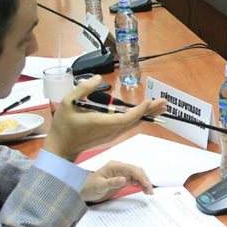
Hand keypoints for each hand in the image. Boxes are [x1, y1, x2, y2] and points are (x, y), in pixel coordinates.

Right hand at [43, 76, 167, 160]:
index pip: (126, 118)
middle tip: (165, 101)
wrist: (61, 147)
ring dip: (148, 114)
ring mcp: (112, 134)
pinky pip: (129, 126)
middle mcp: (110, 130)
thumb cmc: (63, 126)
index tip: (150, 101)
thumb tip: (99, 79)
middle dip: (151, 111)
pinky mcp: (111, 135)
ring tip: (161, 106)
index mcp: (101, 123)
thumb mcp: (67, 102)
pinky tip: (146, 113)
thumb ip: (83, 89)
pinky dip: (139, 118)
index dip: (140, 110)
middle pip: (135, 121)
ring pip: (134, 124)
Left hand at [81, 161, 152, 202]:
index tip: (147, 185)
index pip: (131, 169)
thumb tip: (124, 179)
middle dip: (145, 179)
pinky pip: (134, 180)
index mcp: (114, 166)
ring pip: (137, 175)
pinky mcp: (122, 179)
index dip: (141, 176)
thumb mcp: (99, 186)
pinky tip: (144, 189)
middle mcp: (119, 168)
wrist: (83, 191)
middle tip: (150, 190)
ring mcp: (121, 173)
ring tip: (149, 192)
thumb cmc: (89, 187)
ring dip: (144, 182)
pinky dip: (140, 184)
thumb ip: (112, 182)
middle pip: (136, 171)